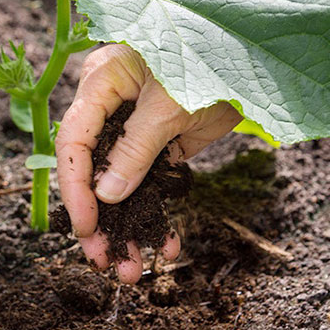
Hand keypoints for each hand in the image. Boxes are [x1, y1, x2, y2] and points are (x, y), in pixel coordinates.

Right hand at [55, 44, 241, 282]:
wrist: (256, 60)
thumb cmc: (208, 59)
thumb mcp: (170, 104)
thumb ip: (136, 147)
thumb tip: (106, 195)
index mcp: (100, 84)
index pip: (74, 140)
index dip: (75, 187)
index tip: (85, 227)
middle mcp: (110, 107)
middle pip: (91, 168)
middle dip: (97, 219)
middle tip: (102, 261)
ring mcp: (135, 127)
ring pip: (119, 184)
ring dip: (125, 227)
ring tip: (130, 270)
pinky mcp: (160, 143)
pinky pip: (150, 184)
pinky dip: (156, 214)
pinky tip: (164, 245)